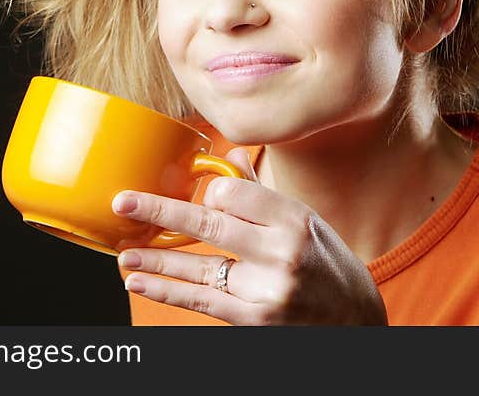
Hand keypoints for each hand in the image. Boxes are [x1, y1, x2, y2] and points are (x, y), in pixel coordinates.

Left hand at [112, 147, 386, 324]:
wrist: (355, 321)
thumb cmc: (330, 264)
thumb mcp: (306, 222)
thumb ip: (262, 195)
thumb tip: (233, 157)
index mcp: (295, 217)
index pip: (233, 192)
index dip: (212, 193)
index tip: (208, 198)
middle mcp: (282, 251)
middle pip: (209, 225)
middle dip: (160, 211)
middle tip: (123, 203)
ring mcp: (268, 287)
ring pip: (199, 267)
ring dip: (155, 260)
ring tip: (123, 253)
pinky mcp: (255, 318)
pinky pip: (202, 301)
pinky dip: (167, 291)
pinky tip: (140, 282)